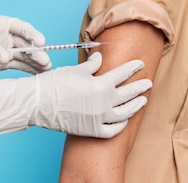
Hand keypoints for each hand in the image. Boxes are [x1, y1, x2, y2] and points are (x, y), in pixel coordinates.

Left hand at [0, 15, 50, 75]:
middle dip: (37, 52)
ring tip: (46, 69)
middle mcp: (6, 36)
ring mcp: (5, 50)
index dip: (32, 35)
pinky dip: (29, 69)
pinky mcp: (1, 63)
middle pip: (26, 44)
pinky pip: (19, 66)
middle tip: (45, 61)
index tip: (40, 42)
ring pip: (25, 56)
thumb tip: (7, 56)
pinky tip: (39, 74)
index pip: (22, 28)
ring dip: (36, 62)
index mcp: (1, 24)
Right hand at [0, 52, 152, 137]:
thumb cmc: (56, 84)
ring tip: (142, 100)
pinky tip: (124, 120)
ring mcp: (100, 118)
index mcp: (101, 84)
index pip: (123, 73)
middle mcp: (104, 102)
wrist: (39, 103)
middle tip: (149, 82)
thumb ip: (92, 65)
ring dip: (135, 105)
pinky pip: (113, 130)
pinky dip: (121, 125)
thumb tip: (100, 57)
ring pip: (125, 113)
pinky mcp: (93, 130)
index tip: (141, 63)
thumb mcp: (76, 70)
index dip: (134, 67)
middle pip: (129, 93)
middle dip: (141, 87)